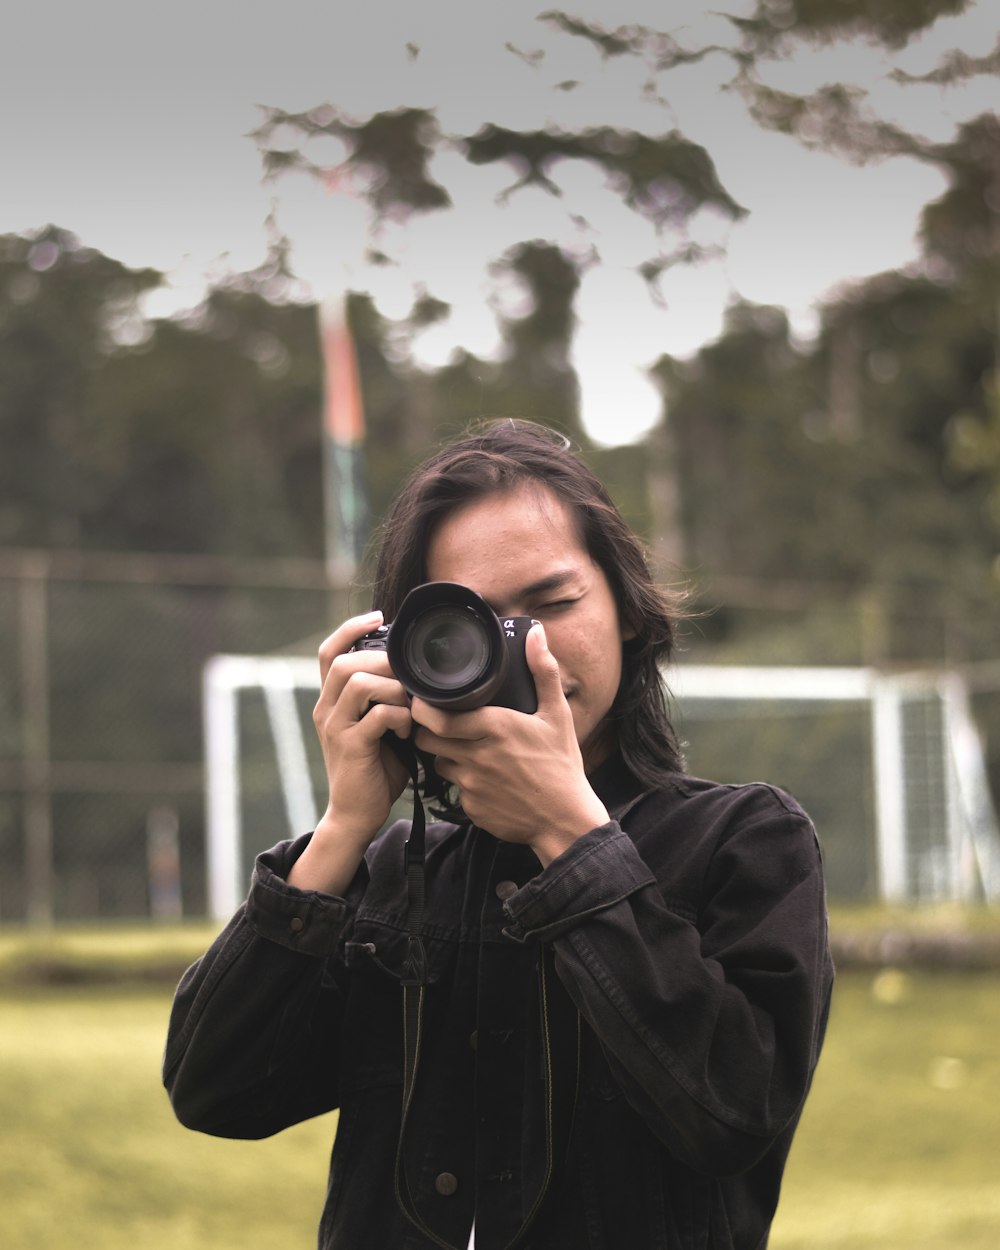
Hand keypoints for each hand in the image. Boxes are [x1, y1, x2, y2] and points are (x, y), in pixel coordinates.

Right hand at [289, 611, 412, 894]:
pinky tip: (407, 728)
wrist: (355, 814)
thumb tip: (416, 675)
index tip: (379, 617)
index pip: (329, 652)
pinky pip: (377, 715)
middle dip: (383, 661)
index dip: (350, 628)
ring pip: (359, 683)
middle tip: (407, 675)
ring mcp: (335, 727)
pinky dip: (398, 716)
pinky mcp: (350, 747)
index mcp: (331, 701)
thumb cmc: (374, 769)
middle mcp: (326, 709)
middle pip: (345, 663)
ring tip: (408, 705)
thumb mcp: (378, 727)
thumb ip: (386, 700)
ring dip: (392, 688)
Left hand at [412, 624, 608, 865]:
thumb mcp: (558, 715)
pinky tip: (482, 777)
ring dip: (445, 754)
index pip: (436, 717)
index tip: (423, 700)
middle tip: (440, 721)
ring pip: (438, 763)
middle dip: (427, 729)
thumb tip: (536, 634)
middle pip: (427, 738)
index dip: (421, 708)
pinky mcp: (470, 808)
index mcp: (494, 728)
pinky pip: (455, 789)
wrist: (566, 821)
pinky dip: (463, 782)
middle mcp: (476, 756)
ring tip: (464, 747)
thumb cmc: (562, 766)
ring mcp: (471, 785)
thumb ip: (543, 672)